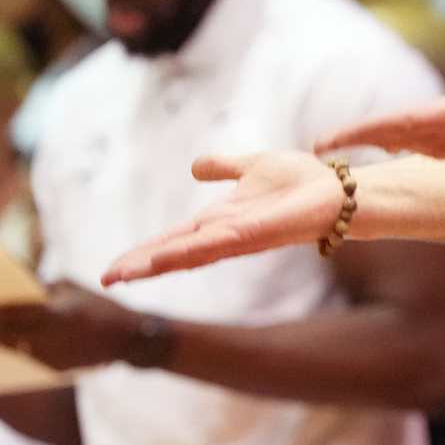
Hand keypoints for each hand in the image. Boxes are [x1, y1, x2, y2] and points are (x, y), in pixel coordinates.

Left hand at [0, 282, 146, 371]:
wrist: (130, 340)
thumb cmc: (100, 308)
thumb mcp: (73, 289)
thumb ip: (43, 288)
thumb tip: (13, 287)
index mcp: (58, 312)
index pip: (14, 312)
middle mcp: (53, 336)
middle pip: (6, 333)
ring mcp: (53, 355)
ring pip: (10, 349)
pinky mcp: (53, 368)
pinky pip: (22, 358)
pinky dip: (4, 352)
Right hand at [100, 150, 345, 285]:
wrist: (338, 188)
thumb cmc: (302, 181)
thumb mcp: (253, 166)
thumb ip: (224, 168)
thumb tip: (195, 166)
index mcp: (220, 221)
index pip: (174, 240)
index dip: (144, 252)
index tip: (112, 269)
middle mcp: (226, 235)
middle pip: (175, 254)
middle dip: (141, 265)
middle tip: (106, 278)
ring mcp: (240, 238)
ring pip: (191, 254)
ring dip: (157, 263)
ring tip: (123, 274)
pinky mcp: (258, 235)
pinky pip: (219, 245)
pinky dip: (190, 251)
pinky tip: (165, 259)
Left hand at [315, 8, 444, 161]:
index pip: (394, 124)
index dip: (360, 130)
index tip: (329, 141)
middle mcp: (439, 137)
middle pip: (386, 137)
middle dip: (352, 139)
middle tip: (316, 146)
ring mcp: (442, 146)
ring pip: (396, 142)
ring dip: (367, 142)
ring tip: (333, 144)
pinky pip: (408, 146)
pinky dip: (387, 142)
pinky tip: (378, 141)